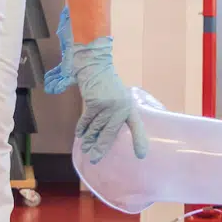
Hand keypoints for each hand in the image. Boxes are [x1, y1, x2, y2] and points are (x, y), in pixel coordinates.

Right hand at [44, 6, 148, 162]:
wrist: (93, 63)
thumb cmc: (104, 80)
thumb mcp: (115, 95)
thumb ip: (114, 111)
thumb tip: (104, 131)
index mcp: (128, 104)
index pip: (136, 125)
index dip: (139, 140)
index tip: (141, 155)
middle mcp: (121, 106)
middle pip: (111, 133)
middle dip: (102, 147)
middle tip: (95, 159)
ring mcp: (108, 105)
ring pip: (97, 128)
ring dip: (89, 140)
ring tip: (86, 149)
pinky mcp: (95, 103)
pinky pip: (87, 121)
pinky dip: (82, 128)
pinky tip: (80, 135)